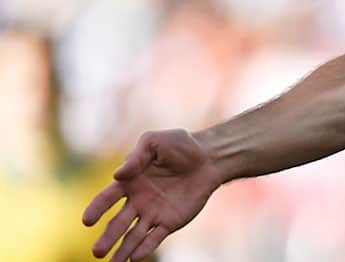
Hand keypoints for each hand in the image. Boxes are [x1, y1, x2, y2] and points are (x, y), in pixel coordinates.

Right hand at [82, 129, 222, 261]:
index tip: (87, 221)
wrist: (210, 158)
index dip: (96, 208)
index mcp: (129, 182)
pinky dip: (145, 248)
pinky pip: (155, 238)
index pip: (106, 198)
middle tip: (97, 252)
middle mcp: (137, 201)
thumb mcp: (155, 141)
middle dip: (107, 238)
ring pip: (133, 236)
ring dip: (122, 250)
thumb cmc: (181, 145)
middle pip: (117, 223)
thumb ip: (137, 157)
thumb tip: (118, 175)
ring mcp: (152, 214)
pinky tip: (135, 258)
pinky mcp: (169, 222)